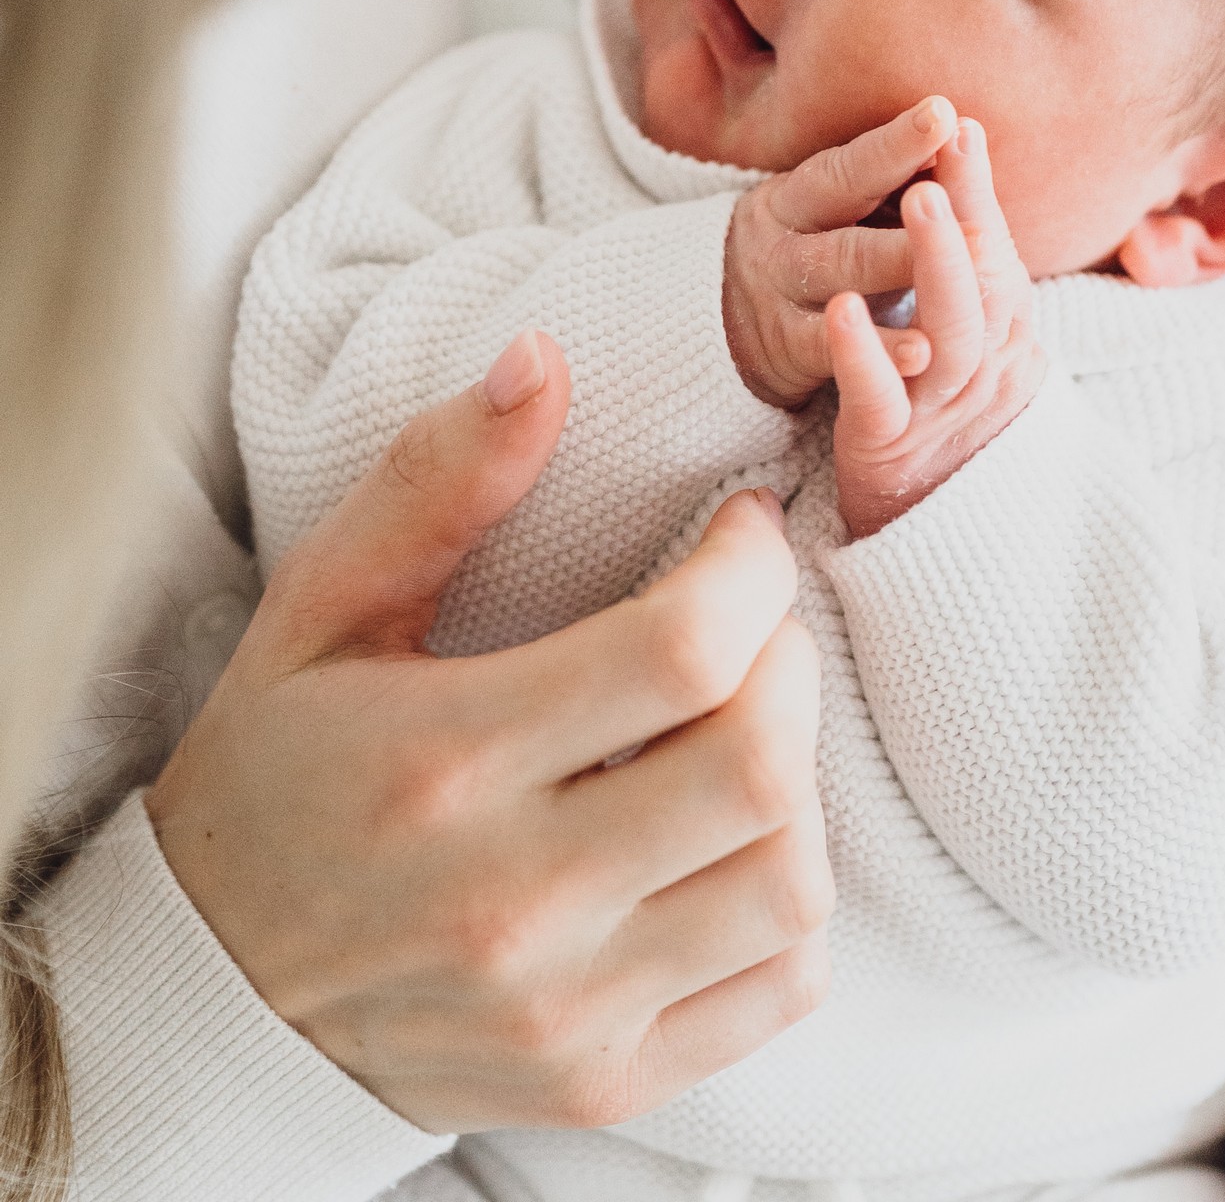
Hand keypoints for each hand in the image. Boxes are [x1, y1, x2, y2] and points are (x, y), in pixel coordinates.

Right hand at [148, 333, 831, 1134]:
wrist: (210, 990)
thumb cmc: (277, 770)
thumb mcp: (322, 606)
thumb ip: (438, 479)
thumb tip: (544, 360)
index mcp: (444, 762)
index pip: (683, 649)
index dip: (749, 565)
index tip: (739, 528)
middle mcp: (512, 901)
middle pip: (759, 763)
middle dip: (787, 655)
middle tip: (745, 620)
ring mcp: (566, 1008)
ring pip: (790, 880)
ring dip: (797, 777)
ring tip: (738, 725)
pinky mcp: (604, 1080)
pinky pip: (780, 986)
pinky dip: (792, 900)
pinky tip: (729, 837)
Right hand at [723, 96, 958, 405]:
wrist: (721, 320)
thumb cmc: (812, 251)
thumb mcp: (836, 214)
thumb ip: (891, 185)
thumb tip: (961, 133)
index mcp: (799, 195)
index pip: (851, 164)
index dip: (896, 142)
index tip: (944, 114)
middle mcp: (782, 236)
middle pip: (848, 212)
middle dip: (914, 209)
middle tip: (978, 205)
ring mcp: (779, 293)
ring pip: (844, 273)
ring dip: (902, 265)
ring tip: (965, 264)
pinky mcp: (786, 350)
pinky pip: (832, 349)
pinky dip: (880, 348)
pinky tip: (924, 351)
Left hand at [826, 114, 1043, 537]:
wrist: (920, 517)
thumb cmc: (936, 405)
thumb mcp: (963, 330)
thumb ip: (967, 262)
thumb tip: (959, 149)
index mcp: (1000, 330)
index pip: (995, 250)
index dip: (978, 188)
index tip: (960, 123)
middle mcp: (980, 365)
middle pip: (985, 285)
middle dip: (967, 211)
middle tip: (947, 150)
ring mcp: (936, 406)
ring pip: (948, 335)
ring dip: (932, 263)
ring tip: (918, 199)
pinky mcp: (886, 444)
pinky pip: (879, 397)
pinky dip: (864, 353)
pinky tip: (841, 311)